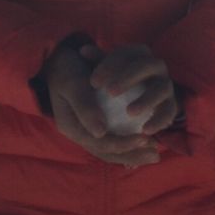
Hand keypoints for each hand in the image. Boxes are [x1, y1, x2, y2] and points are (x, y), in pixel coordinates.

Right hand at [42, 41, 160, 167]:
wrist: (58, 60)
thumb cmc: (66, 68)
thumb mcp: (72, 83)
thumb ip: (85, 107)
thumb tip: (101, 132)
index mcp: (71, 127)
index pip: (100, 144)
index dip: (123, 144)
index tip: (145, 138)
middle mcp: (79, 132)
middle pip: (107, 152)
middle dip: (132, 155)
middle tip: (155, 155)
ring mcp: (86, 128)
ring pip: (111, 148)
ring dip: (132, 153)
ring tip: (154, 152)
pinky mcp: (94, 122)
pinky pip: (112, 137)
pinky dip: (128, 140)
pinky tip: (144, 139)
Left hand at [82, 43, 180, 137]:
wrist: (146, 92)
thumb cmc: (120, 78)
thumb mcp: (109, 69)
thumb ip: (98, 61)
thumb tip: (82, 50)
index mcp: (140, 53)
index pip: (125, 53)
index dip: (109, 65)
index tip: (93, 82)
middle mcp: (156, 66)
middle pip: (145, 66)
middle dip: (128, 78)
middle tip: (110, 92)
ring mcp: (166, 84)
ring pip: (160, 89)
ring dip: (146, 100)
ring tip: (129, 112)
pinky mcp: (172, 104)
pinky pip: (169, 111)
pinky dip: (159, 120)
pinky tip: (144, 130)